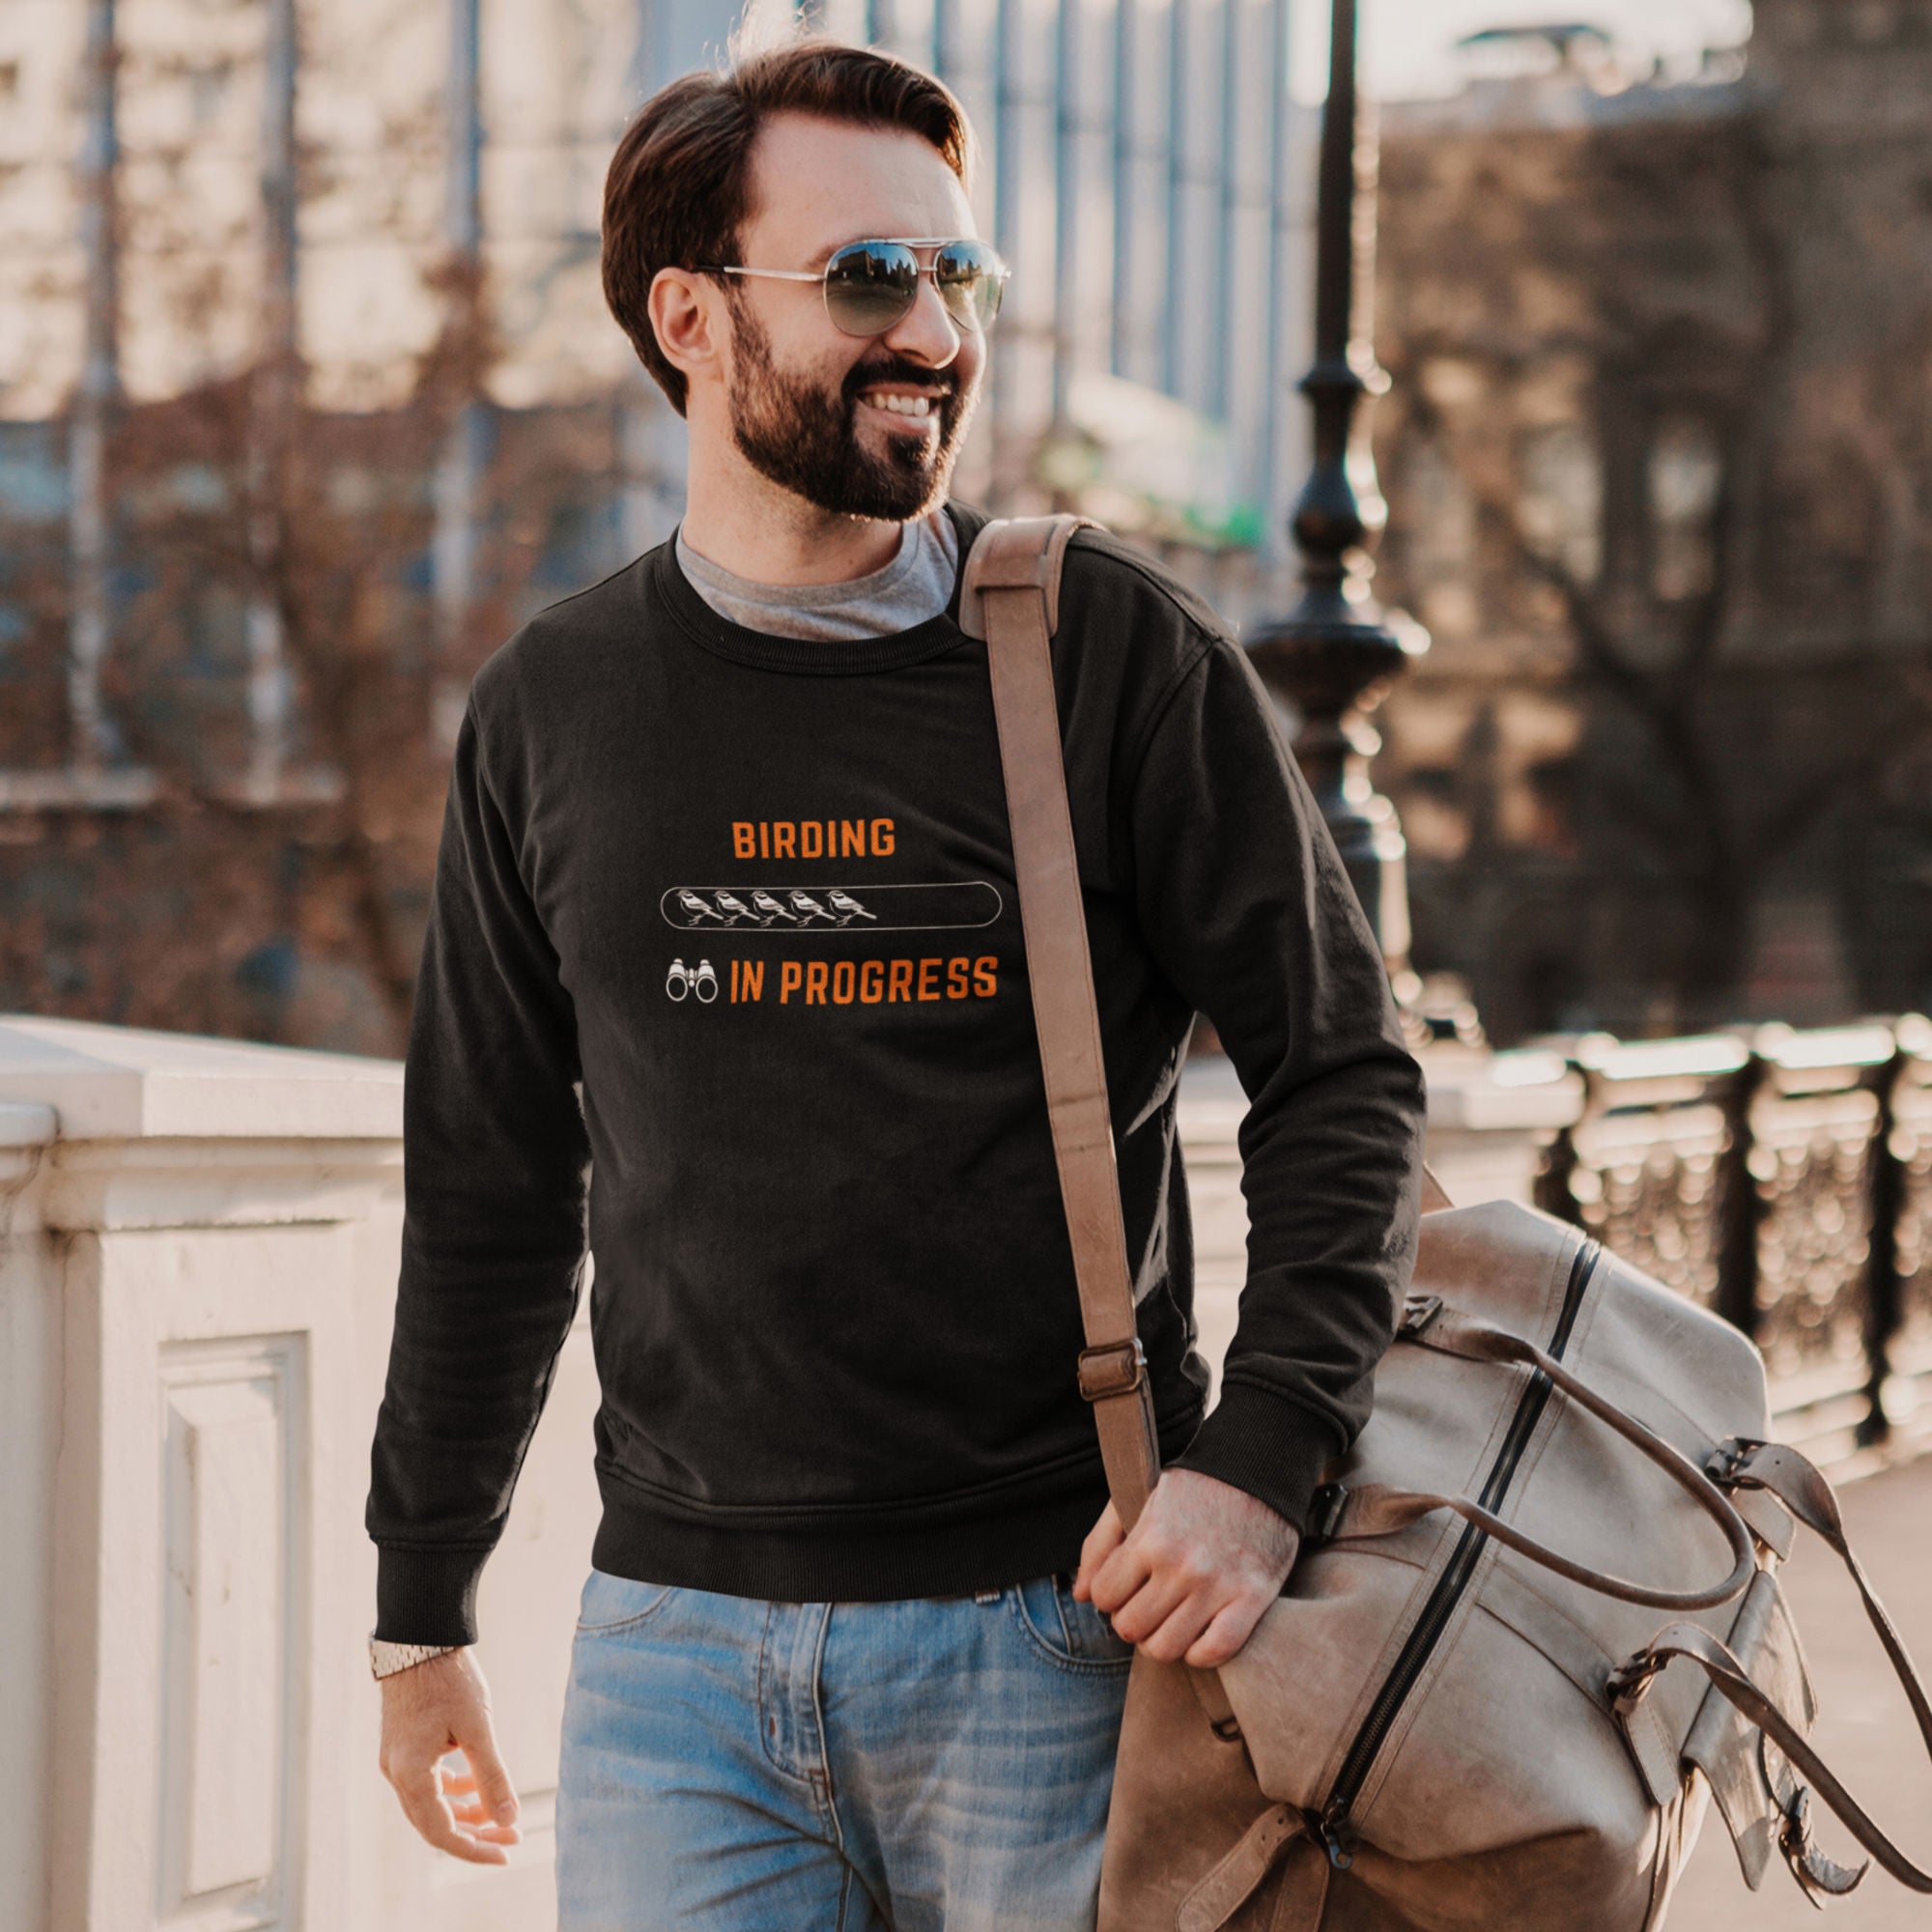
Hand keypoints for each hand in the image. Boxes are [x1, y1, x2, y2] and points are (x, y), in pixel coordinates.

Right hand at [377, 1647, 521, 1863]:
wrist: (419, 1638)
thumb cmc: (449, 1678)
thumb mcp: (477, 1726)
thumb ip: (491, 1775)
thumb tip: (508, 1817)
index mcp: (410, 1773)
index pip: (442, 1833)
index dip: (475, 1849)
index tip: (506, 1851)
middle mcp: (396, 1773)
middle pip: (434, 1824)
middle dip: (475, 1834)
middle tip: (512, 1835)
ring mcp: (396, 1760)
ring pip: (430, 1805)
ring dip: (464, 1813)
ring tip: (500, 1813)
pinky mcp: (402, 1747)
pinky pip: (426, 1783)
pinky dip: (451, 1790)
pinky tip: (474, 1782)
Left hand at [1073, 1467, 1299, 1668]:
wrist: (1258, 1469)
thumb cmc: (1193, 1485)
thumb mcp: (1136, 1496)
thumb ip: (1100, 1543)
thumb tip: (1080, 1596)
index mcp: (1151, 1538)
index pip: (1104, 1596)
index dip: (1110, 1594)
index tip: (1125, 1585)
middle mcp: (1182, 1566)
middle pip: (1131, 1628)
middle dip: (1132, 1619)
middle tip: (1148, 1602)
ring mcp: (1219, 1586)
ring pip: (1166, 1648)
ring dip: (1162, 1639)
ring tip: (1171, 1618)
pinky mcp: (1252, 1599)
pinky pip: (1214, 1652)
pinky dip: (1200, 1651)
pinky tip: (1200, 1631)